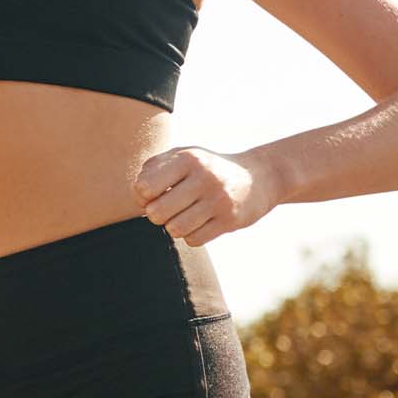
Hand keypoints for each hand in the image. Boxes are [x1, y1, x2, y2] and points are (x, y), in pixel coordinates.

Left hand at [133, 146, 279, 244]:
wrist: (259, 177)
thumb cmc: (208, 168)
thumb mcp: (183, 156)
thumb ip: (153, 168)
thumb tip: (138, 195)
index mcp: (187, 158)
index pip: (144, 188)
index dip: (142, 197)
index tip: (155, 194)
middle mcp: (204, 177)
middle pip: (157, 213)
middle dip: (157, 215)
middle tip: (167, 209)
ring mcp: (219, 199)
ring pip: (175, 229)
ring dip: (174, 227)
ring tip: (184, 216)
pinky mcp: (230, 220)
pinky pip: (194, 240)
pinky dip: (192, 235)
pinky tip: (201, 223)